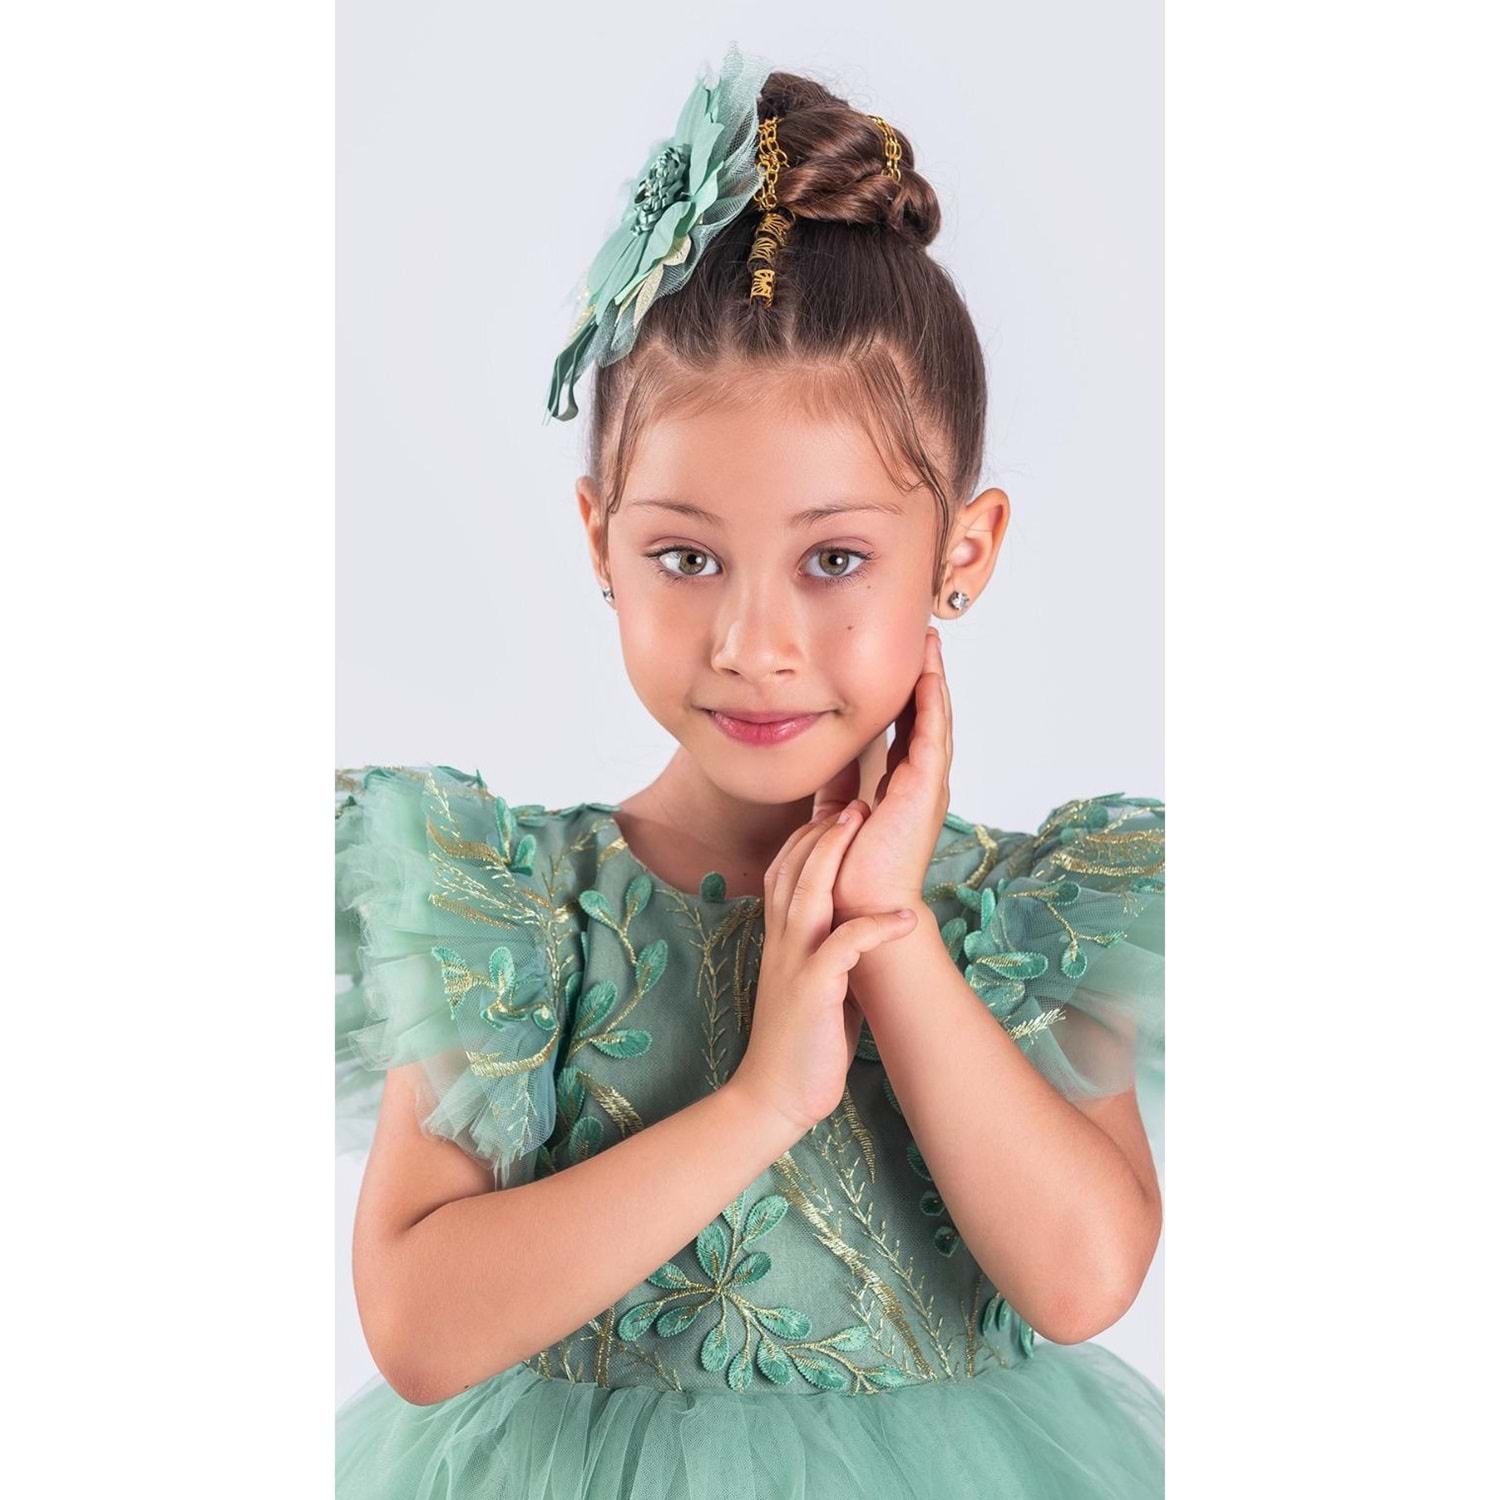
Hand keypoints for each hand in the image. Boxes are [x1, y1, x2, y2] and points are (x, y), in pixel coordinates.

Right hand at [732, 806, 917, 1136]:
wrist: (775, 1093)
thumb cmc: (804, 1038)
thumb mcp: (816, 979)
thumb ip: (830, 946)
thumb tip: (862, 925)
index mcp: (781, 936)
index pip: (785, 870)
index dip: (809, 837)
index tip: (838, 810)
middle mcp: (781, 941)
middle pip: (793, 868)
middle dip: (823, 831)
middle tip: (854, 801)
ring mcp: (794, 962)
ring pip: (809, 892)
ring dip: (836, 856)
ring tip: (865, 827)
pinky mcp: (813, 988)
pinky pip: (845, 945)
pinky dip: (876, 927)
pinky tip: (907, 918)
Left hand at [825, 627, 953, 917]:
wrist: (858, 908)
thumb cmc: (848, 870)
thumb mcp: (838, 813)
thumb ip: (839, 783)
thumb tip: (832, 755)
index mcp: (902, 789)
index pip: (908, 730)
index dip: (907, 694)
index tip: (903, 662)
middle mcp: (921, 784)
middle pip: (928, 718)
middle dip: (927, 677)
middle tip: (926, 638)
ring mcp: (927, 787)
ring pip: (936, 721)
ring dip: (934, 680)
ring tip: (931, 644)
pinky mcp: (923, 791)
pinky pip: (931, 738)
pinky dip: (932, 704)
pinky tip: (929, 676)